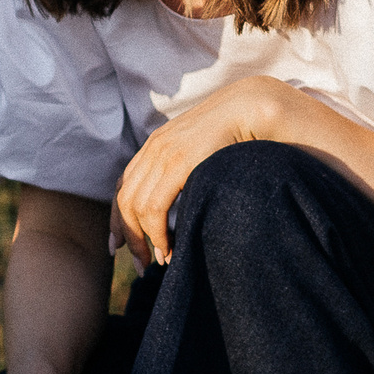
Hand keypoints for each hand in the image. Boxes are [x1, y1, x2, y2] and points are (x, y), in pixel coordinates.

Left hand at [110, 76, 293, 267]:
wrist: (255, 108)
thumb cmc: (238, 135)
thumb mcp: (203, 152)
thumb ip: (188, 170)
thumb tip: (186, 199)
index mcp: (157, 145)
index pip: (124, 186)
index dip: (118, 219)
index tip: (118, 245)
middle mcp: (154, 148)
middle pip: (124, 200)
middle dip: (128, 236)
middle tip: (139, 265)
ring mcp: (163, 154)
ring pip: (135, 207)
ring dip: (143, 240)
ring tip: (159, 261)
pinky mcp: (177, 164)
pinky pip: (153, 207)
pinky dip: (157, 233)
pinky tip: (168, 249)